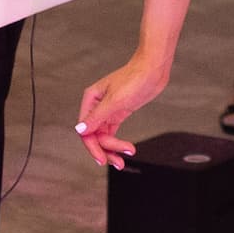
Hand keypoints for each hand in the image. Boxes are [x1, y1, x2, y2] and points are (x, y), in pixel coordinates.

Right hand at [75, 50, 170, 169]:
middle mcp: (97, 106)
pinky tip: (127, 148)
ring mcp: (108, 110)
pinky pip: (112, 132)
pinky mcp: (119, 112)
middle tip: (118, 162)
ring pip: (104, 136)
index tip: (102, 159)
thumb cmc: (135, 78)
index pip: (86, 130)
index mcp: (91, 100)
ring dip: (113, 148)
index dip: (93, 147)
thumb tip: (80, 130)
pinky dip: (118, 142)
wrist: (153, 70)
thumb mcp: (115, 100)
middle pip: (95, 136)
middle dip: (106, 150)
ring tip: (127, 154)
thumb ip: (97, 117)